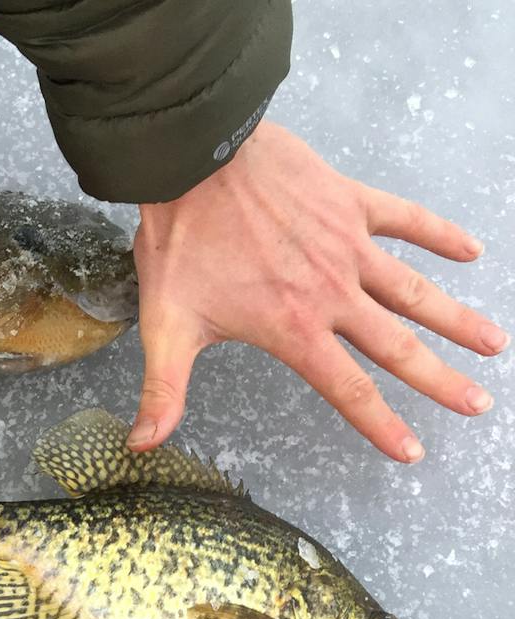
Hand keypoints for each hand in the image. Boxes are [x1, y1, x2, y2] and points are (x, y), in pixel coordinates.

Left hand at [128, 121, 506, 461]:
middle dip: (440, 380)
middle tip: (477, 404)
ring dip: (456, 317)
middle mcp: (332, 293)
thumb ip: (162, 391)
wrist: (195, 163)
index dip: (380, 424)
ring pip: (415, 289)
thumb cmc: (180, 244)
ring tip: (494, 342)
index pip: (348, 389)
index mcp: (293, 329)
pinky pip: (406, 220)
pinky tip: (470, 249)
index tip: (412, 451)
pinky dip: (440, 235)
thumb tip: (142, 444)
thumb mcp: (164, 327)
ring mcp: (347, 246)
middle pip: (397, 347)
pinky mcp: (350, 203)